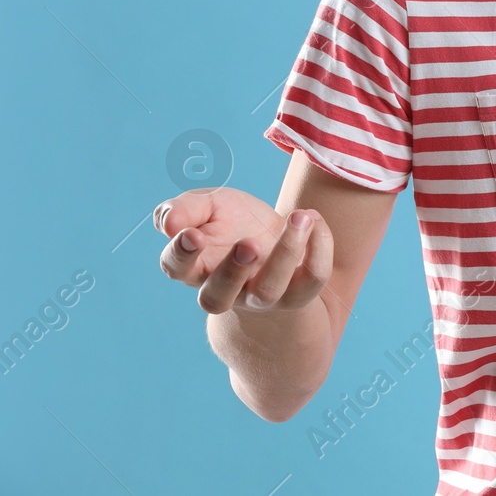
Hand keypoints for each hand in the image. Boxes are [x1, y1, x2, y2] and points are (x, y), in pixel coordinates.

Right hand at [154, 187, 332, 314]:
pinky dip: (320, 248)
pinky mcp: (299, 293)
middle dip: (233, 271)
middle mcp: (226, 290)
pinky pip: (312, 279)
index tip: (193, 234)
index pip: (176, 269)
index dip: (181, 254)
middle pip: (217, 298)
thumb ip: (185, 209)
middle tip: (248, 243)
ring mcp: (263, 296)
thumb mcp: (209, 205)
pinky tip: (314, 219)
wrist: (274, 235)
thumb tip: (168, 223)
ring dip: (286, 253)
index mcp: (196, 266)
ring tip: (299, 217)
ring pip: (269, 290)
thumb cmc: (232, 222)